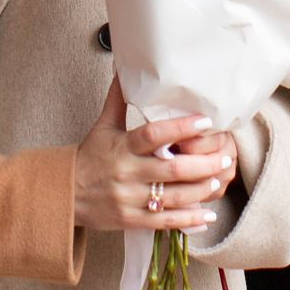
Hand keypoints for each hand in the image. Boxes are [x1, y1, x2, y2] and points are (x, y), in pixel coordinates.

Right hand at [73, 78, 229, 232]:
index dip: (181, 128)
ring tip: (218, 181)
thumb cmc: (89, 157)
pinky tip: (207, 215)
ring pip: (172, 197)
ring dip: (200, 190)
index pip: (154, 135)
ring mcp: (130, 198)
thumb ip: (117, 100)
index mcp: (122, 147)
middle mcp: (128, 172)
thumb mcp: (102, 126)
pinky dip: (188, 220)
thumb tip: (122, 67)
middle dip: (202, 164)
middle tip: (224, 158)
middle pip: (171, 169)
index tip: (205, 122)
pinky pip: (165, 222)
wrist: (65, 193)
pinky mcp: (132, 220)